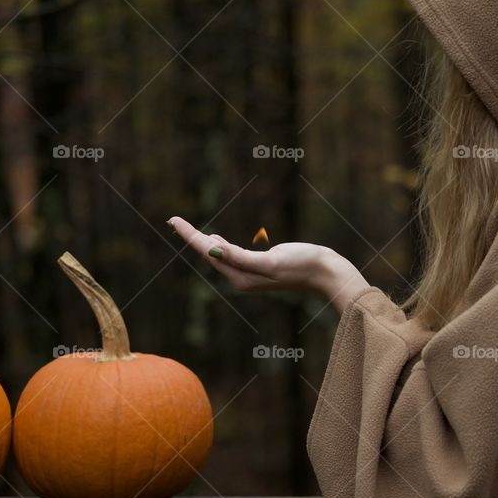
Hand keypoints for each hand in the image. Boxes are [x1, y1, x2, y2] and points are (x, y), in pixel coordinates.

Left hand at [167, 216, 370, 313]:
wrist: (326, 273)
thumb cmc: (301, 265)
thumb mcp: (269, 260)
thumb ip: (239, 257)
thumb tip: (212, 250)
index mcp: (240, 276)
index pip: (207, 252)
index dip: (189, 235)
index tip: (172, 220)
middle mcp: (241, 278)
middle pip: (208, 253)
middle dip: (190, 237)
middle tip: (172, 220)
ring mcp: (250, 273)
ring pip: (218, 254)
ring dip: (202, 240)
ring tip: (185, 228)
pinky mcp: (259, 267)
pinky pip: (231, 255)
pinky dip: (219, 245)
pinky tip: (215, 240)